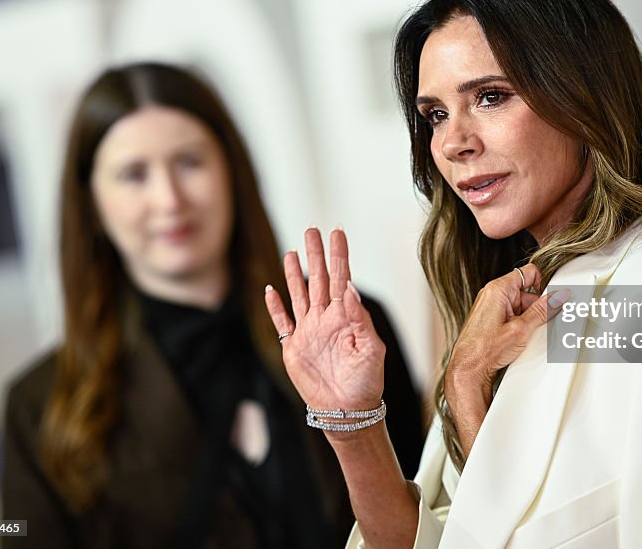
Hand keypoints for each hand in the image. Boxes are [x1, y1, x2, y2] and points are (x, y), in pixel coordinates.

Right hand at [265, 228, 384, 412]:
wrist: (348, 411)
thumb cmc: (366, 383)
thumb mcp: (371, 349)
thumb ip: (359, 318)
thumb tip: (349, 288)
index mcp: (346, 317)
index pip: (342, 278)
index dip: (340, 255)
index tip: (338, 232)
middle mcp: (326, 319)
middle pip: (319, 279)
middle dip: (316, 254)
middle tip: (312, 229)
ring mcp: (308, 332)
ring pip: (299, 295)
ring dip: (295, 274)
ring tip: (292, 252)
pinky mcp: (293, 348)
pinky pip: (282, 322)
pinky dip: (275, 307)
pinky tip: (270, 290)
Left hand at [446, 264, 568, 405]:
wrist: (469, 369)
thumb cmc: (484, 349)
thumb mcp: (521, 329)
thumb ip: (541, 311)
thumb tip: (556, 298)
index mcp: (498, 289)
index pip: (528, 273)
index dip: (543, 283)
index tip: (551, 297)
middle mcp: (492, 295)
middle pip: (525, 292)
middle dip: (536, 308)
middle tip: (540, 323)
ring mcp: (490, 308)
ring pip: (519, 306)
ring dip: (527, 319)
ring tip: (525, 335)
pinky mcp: (490, 320)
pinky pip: (511, 316)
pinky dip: (519, 325)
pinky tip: (518, 339)